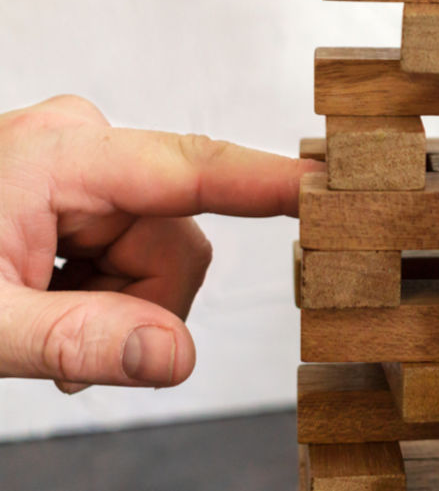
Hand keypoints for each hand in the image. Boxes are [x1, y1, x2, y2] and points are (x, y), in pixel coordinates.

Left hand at [0, 95, 320, 392]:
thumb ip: (76, 340)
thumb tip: (175, 355)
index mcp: (59, 155)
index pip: (193, 169)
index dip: (270, 183)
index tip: (330, 185)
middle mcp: (83, 145)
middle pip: (179, 242)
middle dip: (139, 306)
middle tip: (66, 349)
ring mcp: (85, 165)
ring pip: (165, 255)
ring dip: (119, 306)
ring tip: (47, 325)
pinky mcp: (83, 187)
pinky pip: (138, 252)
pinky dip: (105, 296)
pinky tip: (54, 306)